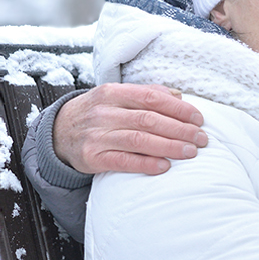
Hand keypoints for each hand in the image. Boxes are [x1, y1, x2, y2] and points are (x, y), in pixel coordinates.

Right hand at [55, 83, 206, 175]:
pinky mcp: (92, 157)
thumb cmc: (97, 113)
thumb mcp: (116, 96)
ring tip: (191, 152)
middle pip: (148, 119)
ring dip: (169, 146)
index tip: (198, 119)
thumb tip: (180, 97)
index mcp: (112, 93)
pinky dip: (146, 163)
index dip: (178, 109)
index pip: (151, 97)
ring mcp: (96, 135)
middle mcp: (103, 112)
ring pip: (139, 139)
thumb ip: (147, 93)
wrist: (57, 133)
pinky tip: (165, 166)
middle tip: (201, 139)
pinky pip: (123, 161)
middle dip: (180, 129)